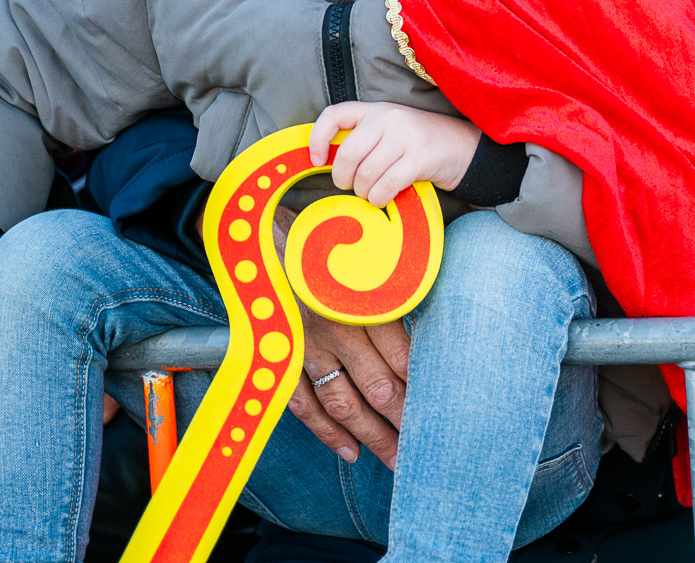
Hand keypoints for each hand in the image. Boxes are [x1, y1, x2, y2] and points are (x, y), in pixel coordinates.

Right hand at [271, 205, 410, 466]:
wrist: (251, 233)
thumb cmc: (315, 238)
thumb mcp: (360, 249)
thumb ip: (389, 282)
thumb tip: (421, 313)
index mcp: (360, 300)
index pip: (402, 357)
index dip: (424, 388)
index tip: (443, 410)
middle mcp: (335, 328)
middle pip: (380, 387)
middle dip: (406, 422)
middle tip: (428, 448)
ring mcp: (304, 347)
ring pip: (345, 403)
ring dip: (373, 435)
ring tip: (396, 460)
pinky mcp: (278, 358)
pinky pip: (304, 405)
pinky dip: (327, 432)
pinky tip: (350, 451)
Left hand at [309, 101, 476, 206]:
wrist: (465, 147)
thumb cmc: (420, 144)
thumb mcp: (390, 132)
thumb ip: (364, 139)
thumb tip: (327, 163)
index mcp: (377, 110)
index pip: (334, 115)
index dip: (317, 139)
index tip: (316, 160)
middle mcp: (390, 117)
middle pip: (348, 154)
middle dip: (343, 178)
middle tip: (350, 186)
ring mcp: (406, 136)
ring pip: (366, 173)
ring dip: (364, 192)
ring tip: (372, 193)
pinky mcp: (421, 157)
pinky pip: (386, 184)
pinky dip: (380, 198)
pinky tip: (384, 198)